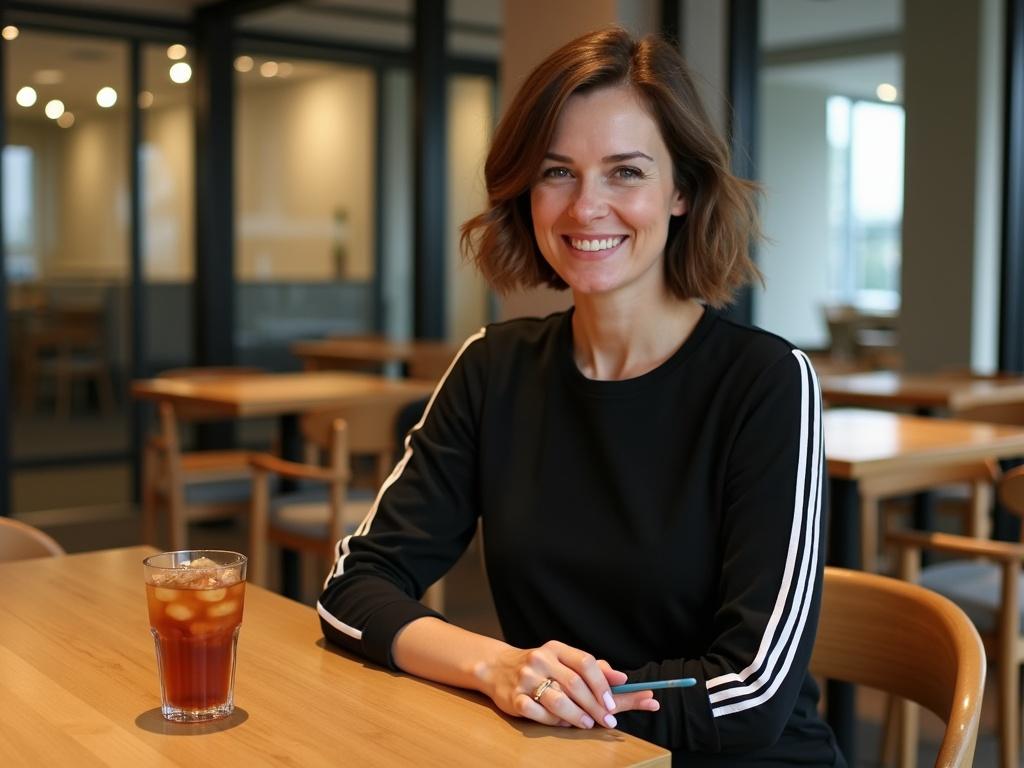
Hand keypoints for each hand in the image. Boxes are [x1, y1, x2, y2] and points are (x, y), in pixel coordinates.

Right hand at [478, 640, 659, 728]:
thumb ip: (593, 668)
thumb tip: (622, 678)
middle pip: (574, 684)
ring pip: (557, 700)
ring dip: (577, 715)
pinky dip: (554, 721)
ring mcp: (526, 678)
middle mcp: (540, 660)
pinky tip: (563, 723)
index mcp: (556, 649)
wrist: (496, 667)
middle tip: (608, 720)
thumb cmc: (539, 666)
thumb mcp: (563, 660)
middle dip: (595, 705)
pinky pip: (538, 713)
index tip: (612, 703)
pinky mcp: (513, 698)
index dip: (602, 684)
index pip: (585, 662)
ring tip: (588, 723)